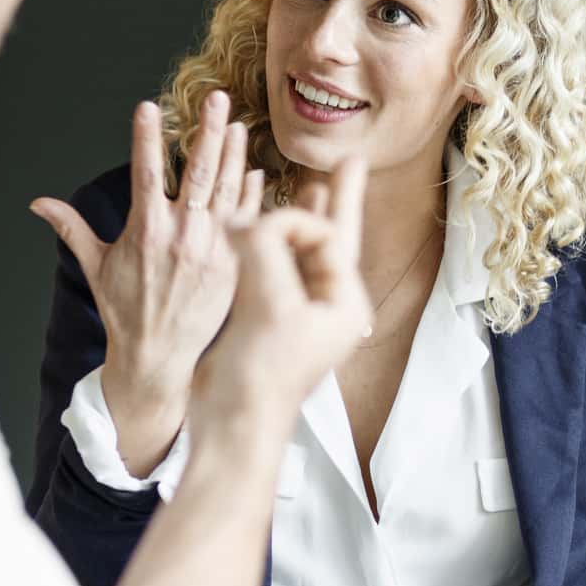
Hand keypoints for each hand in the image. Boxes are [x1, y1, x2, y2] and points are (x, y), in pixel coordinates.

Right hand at [29, 91, 262, 471]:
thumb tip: (38, 203)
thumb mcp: (96, 267)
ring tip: (237, 124)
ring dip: (233, 155)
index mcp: (146, 231)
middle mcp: (182, 236)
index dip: (146, 136)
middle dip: (207, 131)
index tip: (146, 105)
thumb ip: (71, 228)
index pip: (145, 171)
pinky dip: (251, 195)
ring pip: (227, 191)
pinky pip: (247, 221)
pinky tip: (253, 171)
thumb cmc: (125, 310)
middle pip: (198, 172)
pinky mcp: (234, 265)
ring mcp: (213, 249)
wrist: (159, 359)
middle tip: (216, 97)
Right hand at [190, 158, 371, 441]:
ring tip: (312, 182)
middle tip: (351, 162)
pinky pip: (277, 267)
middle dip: (338, 199)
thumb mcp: (269, 301)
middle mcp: (327, 305)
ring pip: (303, 251)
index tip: (258, 227)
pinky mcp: (269, 318)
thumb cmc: (261, 376)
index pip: (327, 237)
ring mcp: (299, 312)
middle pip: (333, 238)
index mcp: (344, 304)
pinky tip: (266, 224)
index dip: (295, 220)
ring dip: (301, 216)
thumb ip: (263, 248)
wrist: (233, 424)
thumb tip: (249, 221)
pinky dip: (272, 241)